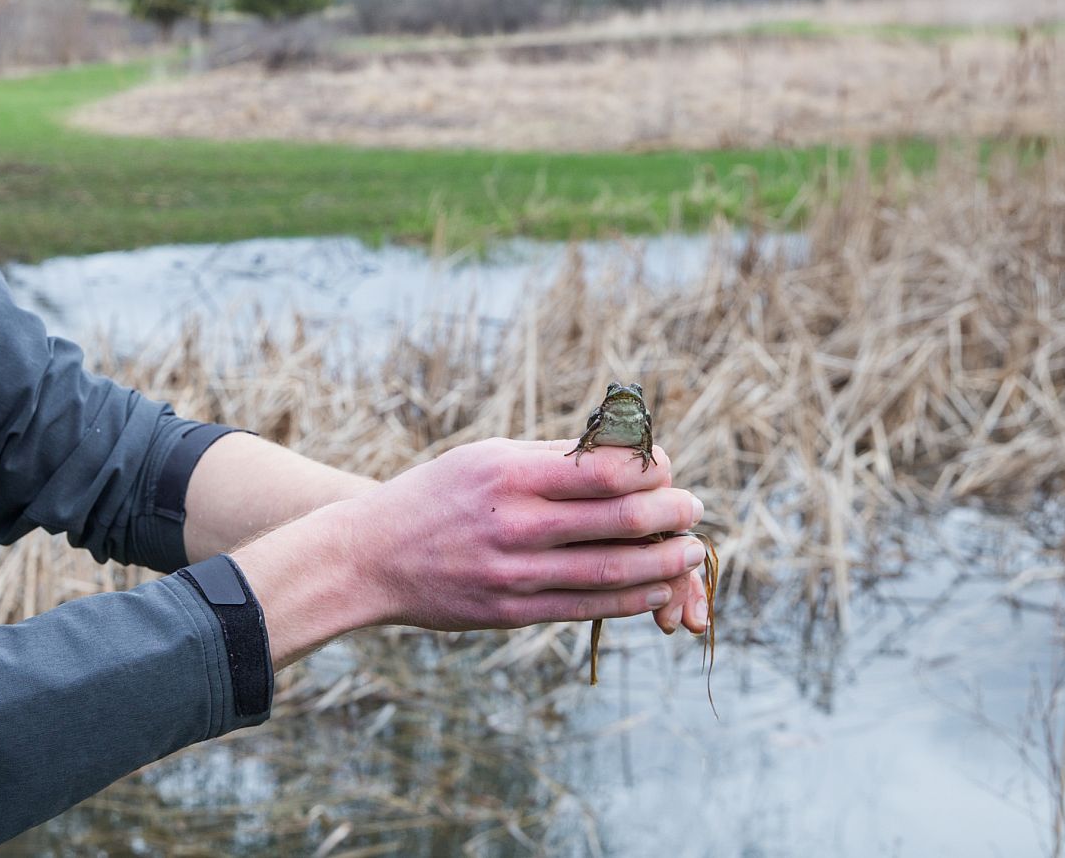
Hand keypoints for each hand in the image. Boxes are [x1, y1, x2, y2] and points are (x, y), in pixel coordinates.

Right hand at [347, 437, 704, 632]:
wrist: (370, 556)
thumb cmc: (433, 497)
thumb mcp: (483, 458)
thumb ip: (549, 458)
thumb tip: (621, 452)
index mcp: (510, 474)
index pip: (606, 469)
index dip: (651, 468)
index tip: (665, 468)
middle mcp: (515, 522)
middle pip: (621, 517)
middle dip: (671, 513)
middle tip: (694, 508)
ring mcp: (515, 572)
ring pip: (613, 570)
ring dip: (664, 562)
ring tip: (690, 552)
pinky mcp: (512, 611)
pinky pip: (587, 608)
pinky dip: (631, 598)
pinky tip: (655, 588)